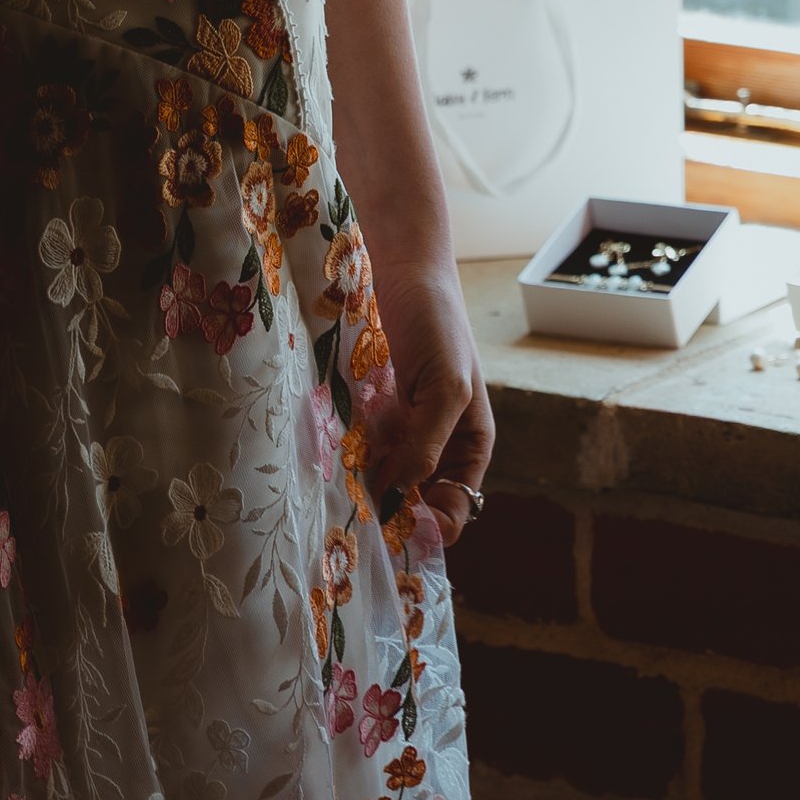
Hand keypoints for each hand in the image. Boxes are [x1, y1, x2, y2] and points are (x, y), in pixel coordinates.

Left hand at [362, 255, 494, 550]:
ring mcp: (401, 428)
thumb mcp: (446, 389)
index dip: (429, 528)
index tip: (393, 529)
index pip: (454, 512)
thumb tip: (397, 493)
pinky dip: (347, 457)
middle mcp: (436, 445)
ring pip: (383, 478)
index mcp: (469, 447)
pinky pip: (360, 448)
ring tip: (339, 490)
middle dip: (390, 511)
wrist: (404, 270)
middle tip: (356, 515)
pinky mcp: (371, 409)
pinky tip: (330, 458)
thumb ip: (426, 445)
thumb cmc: (438, 325)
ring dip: (363, 486)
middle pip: (414, 501)